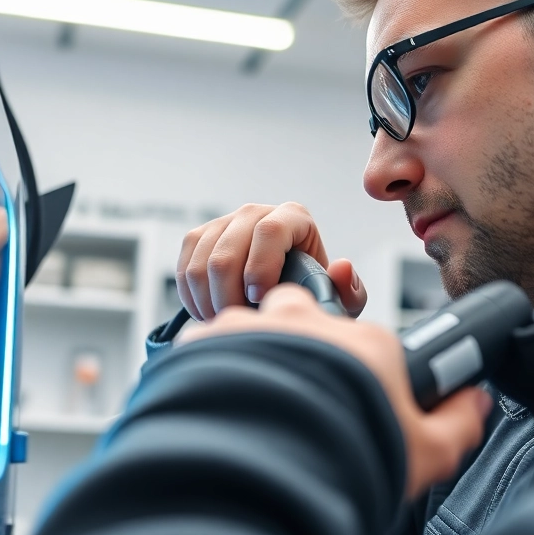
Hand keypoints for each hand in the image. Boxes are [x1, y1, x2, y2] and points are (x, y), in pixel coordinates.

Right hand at [176, 202, 366, 320]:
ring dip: (210, 302)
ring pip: (201, 264)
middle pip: (227, 252)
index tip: (261, 300)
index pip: (270, 231)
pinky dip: (193, 298)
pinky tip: (210, 313)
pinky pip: (185, 268)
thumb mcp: (338, 299)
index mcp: (292, 217)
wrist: (284, 294)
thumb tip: (340, 266)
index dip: (262, 268)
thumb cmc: (312, 295)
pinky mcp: (198, 239)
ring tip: (228, 322)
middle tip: (242, 322)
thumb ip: (349, 289)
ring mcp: (223, 223)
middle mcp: (255, 213)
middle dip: (230, 297)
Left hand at [180, 285, 491, 499]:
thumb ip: (458, 422)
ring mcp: (251, 328)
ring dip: (250, 360)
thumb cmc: (345, 465)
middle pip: (302, 318)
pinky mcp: (201, 345)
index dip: (354, 372)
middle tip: (294, 402)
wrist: (261, 484)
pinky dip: (207, 373)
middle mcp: (307, 321)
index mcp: (365, 342)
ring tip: (249, 412)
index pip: (363, 341)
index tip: (343, 399)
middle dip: (297, 349)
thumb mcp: (426, 455)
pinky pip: (203, 348)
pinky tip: (216, 410)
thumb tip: (475, 400)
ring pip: (250, 329)